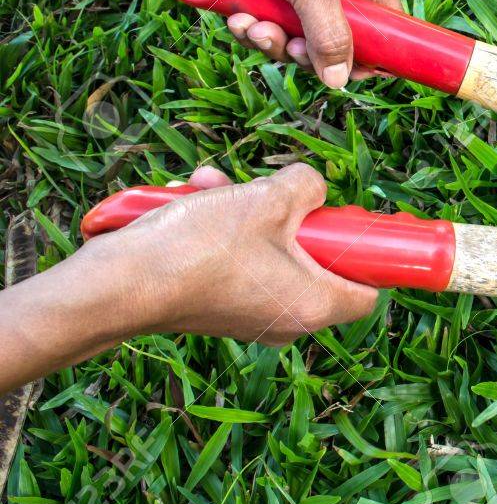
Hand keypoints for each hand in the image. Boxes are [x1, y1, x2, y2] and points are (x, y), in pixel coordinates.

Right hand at [88, 164, 377, 344]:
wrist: (120, 284)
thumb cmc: (200, 248)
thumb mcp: (268, 198)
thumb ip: (307, 186)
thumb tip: (311, 188)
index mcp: (314, 305)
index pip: (368, 292)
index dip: (370, 256)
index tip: (357, 226)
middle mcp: (286, 320)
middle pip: (315, 261)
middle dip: (293, 215)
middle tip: (276, 192)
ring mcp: (249, 316)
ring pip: (269, 251)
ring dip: (247, 210)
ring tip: (217, 183)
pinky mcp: (216, 307)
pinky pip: (236, 260)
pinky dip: (221, 227)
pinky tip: (194, 195)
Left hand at [185, 0, 400, 87]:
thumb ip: (329, 36)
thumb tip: (338, 80)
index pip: (385, 23)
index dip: (374, 52)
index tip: (355, 74)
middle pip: (337, 42)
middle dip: (308, 51)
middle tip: (292, 48)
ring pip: (299, 42)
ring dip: (274, 41)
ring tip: (255, 26)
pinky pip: (270, 32)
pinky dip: (253, 31)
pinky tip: (239, 17)